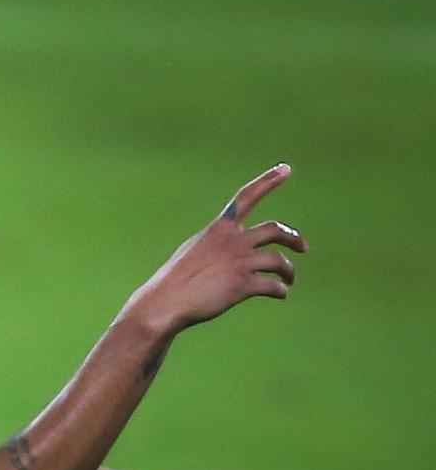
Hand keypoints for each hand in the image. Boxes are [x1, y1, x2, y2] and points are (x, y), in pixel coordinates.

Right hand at [125, 163, 308, 334]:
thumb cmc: (177, 279)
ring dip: (289, 271)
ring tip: (288, 280)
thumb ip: (218, 246)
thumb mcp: (195, 250)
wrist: (167, 301)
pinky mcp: (243, 285)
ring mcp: (239, 262)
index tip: (286, 168)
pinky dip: (280, 290)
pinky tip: (280, 294)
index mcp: (219, 228)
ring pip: (279, 261)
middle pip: (275, 230)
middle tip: (302, 247)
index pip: (246, 197)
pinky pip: (273, 286)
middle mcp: (232, 240)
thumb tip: (237, 252)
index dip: (268, 181)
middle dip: (293, 238)